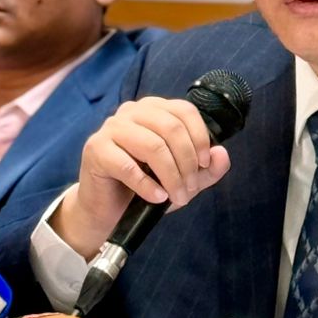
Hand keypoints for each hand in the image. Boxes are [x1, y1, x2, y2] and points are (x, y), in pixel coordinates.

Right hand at [52, 96, 230, 259]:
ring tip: (177, 197)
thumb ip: (206, 169)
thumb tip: (221, 154)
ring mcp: (111, 128)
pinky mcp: (96, 149)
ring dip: (171, 176)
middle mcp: (132, 111)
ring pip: (153, 146)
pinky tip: (157, 198)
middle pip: (171, 128)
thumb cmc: (146, 186)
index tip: (204, 165)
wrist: (108, 209)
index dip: (200, 137)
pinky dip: (148, 186)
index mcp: (153, 109)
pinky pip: (128, 165)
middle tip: (190, 190)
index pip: (184, 111)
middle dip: (187, 163)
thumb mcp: (182, 178)